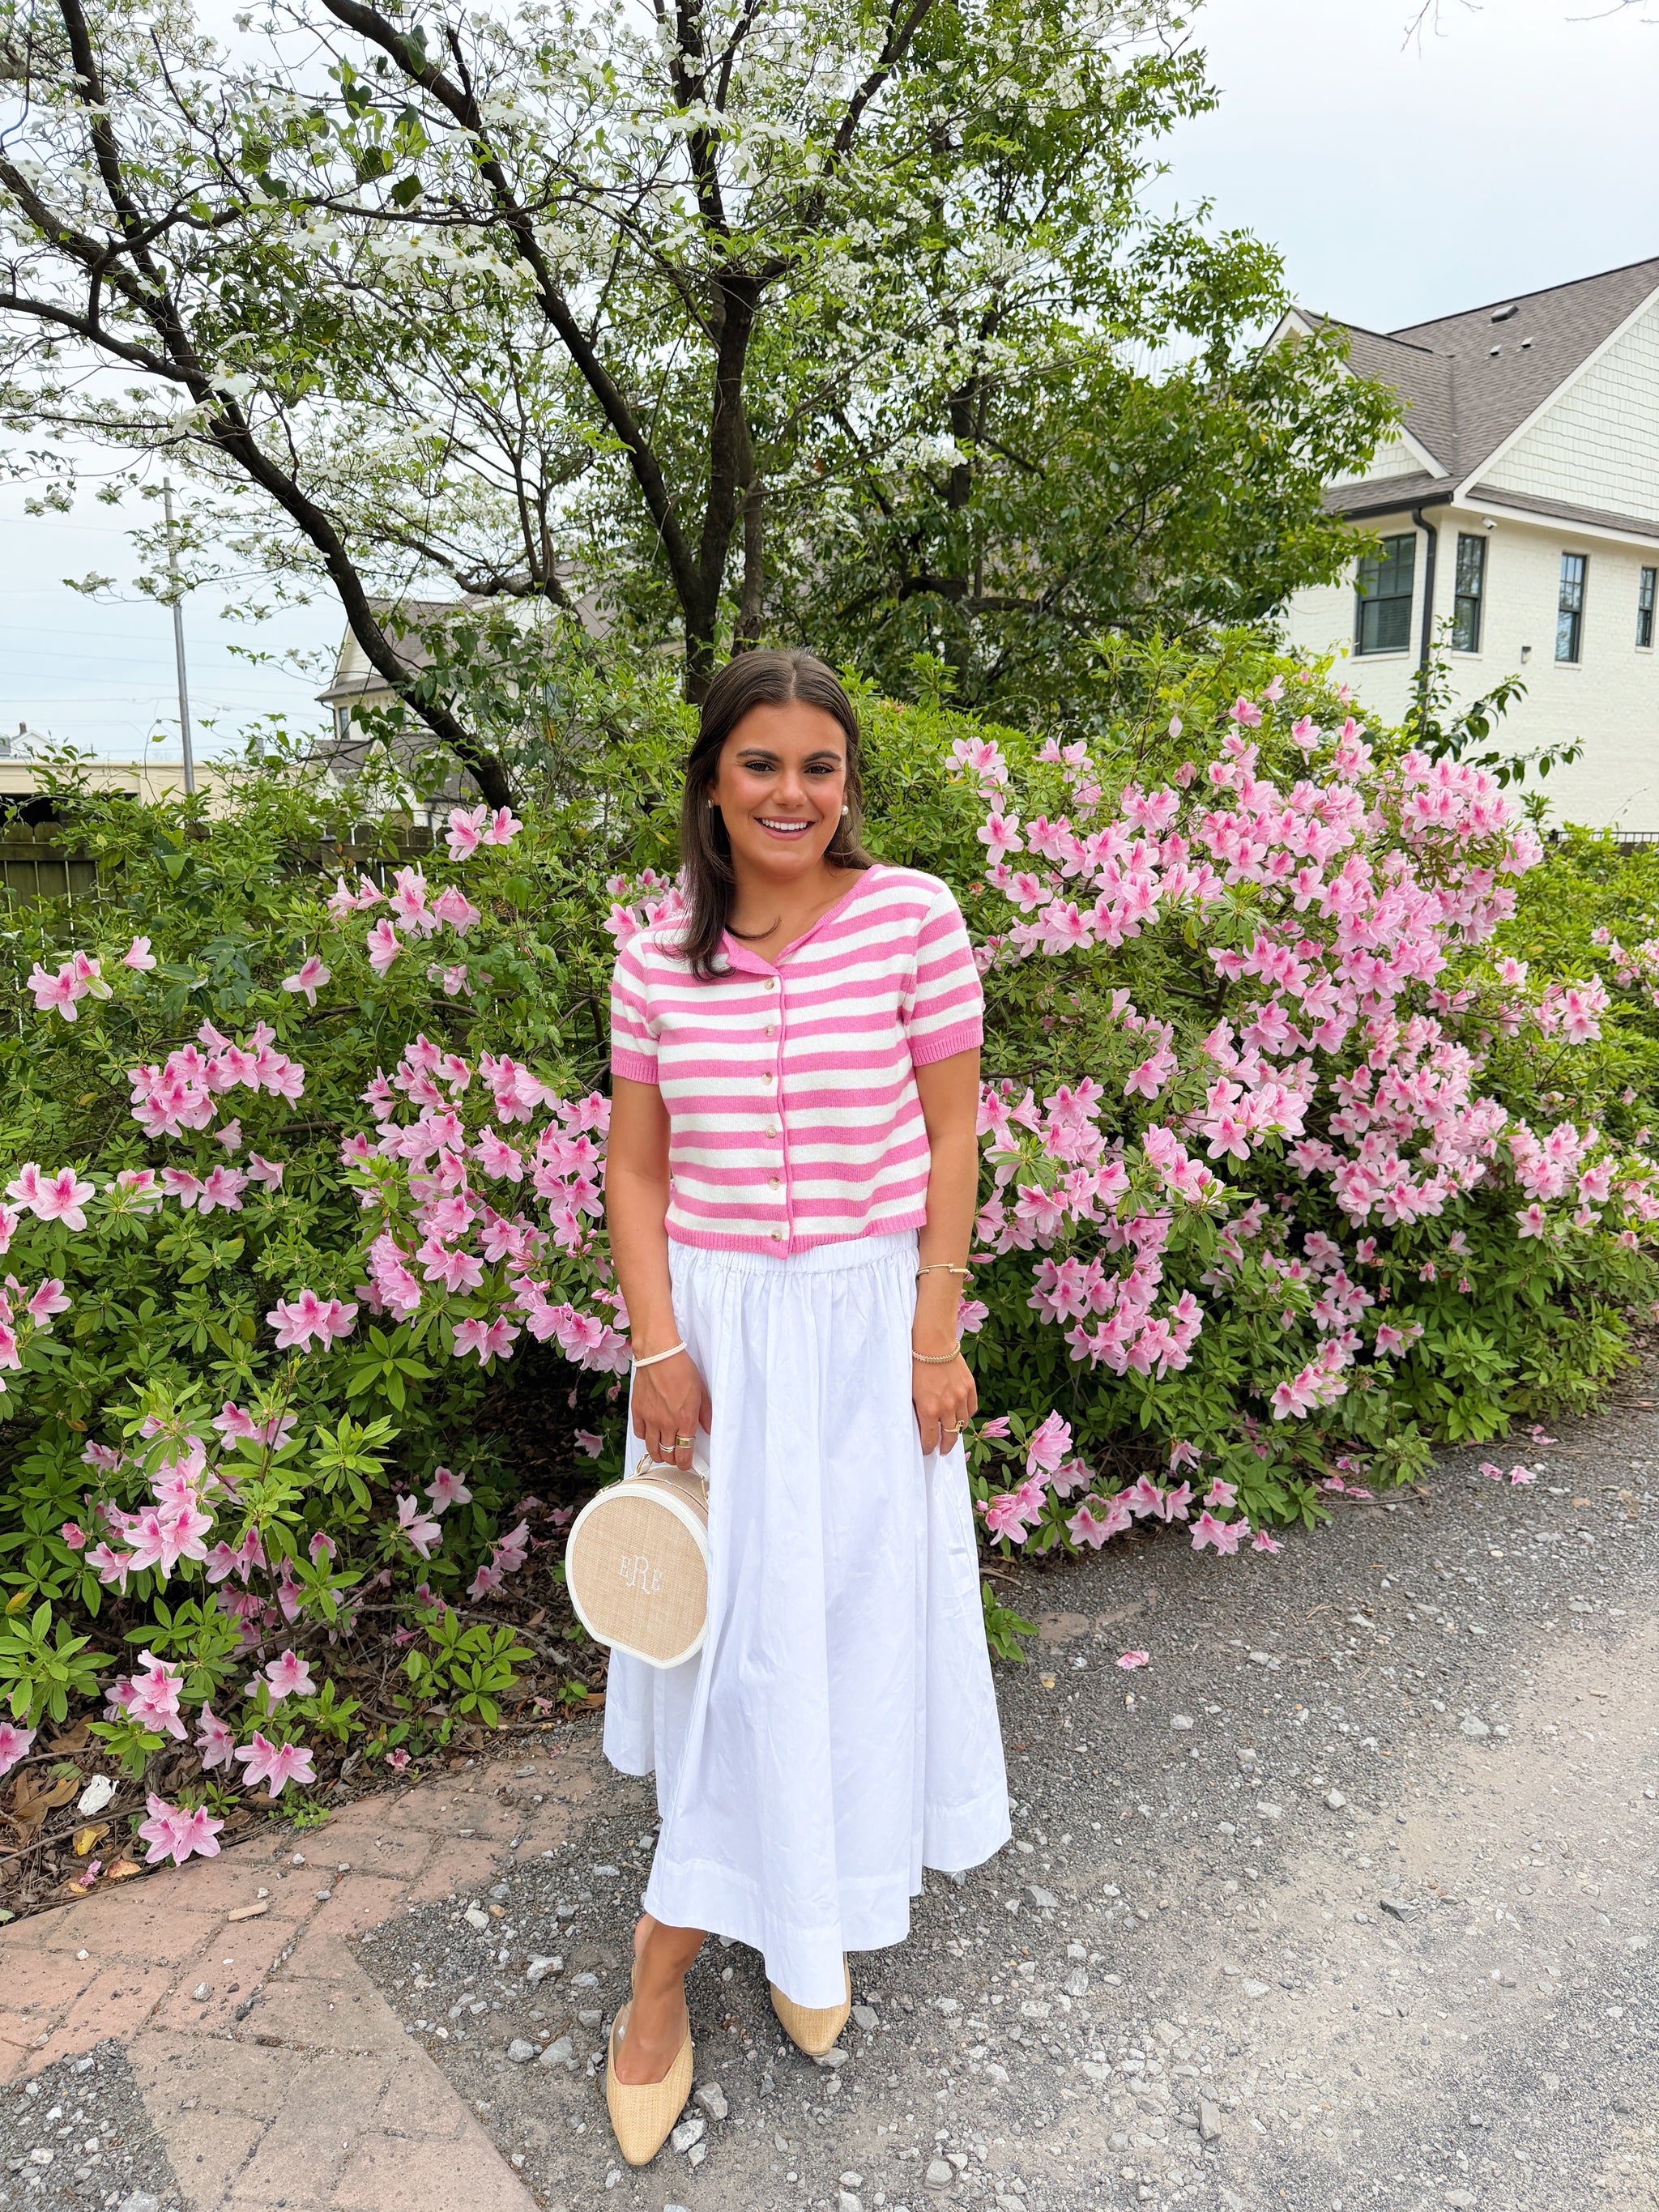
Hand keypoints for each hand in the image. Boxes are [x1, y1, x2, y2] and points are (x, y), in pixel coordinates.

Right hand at [631, 1350, 711, 1470]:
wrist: (659, 1355)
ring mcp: (650, 1419)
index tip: (686, 1463)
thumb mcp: (702, 1392)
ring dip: (658, 1454)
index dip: (685, 1463)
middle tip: (676, 1456)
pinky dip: (645, 1437)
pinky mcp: (637, 1412)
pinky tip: (650, 1434)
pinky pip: (639, 1433)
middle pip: (667, 1454)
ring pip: (652, 1448)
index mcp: (685, 1420)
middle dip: (673, 1460)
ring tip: (663, 1452)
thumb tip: (709, 1429)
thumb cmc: (681, 1369)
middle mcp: (667, 1424)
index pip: (684, 1453)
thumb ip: (706, 1414)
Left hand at [911, 1351, 975, 1457]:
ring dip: (956, 1430)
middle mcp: (946, 1407)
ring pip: (963, 1424)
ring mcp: (960, 1398)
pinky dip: (967, 1414)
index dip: (929, 1448)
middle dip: (945, 1446)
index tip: (928, 1451)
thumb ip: (917, 1410)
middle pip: (949, 1437)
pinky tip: (961, 1414)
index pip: (930, 1440)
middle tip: (943, 1450)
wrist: (933, 1342)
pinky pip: (972, 1409)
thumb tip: (920, 1424)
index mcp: (928, 1410)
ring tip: (952, 1432)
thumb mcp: (910, 1391)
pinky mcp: (969, 1387)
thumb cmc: (916, 1364)